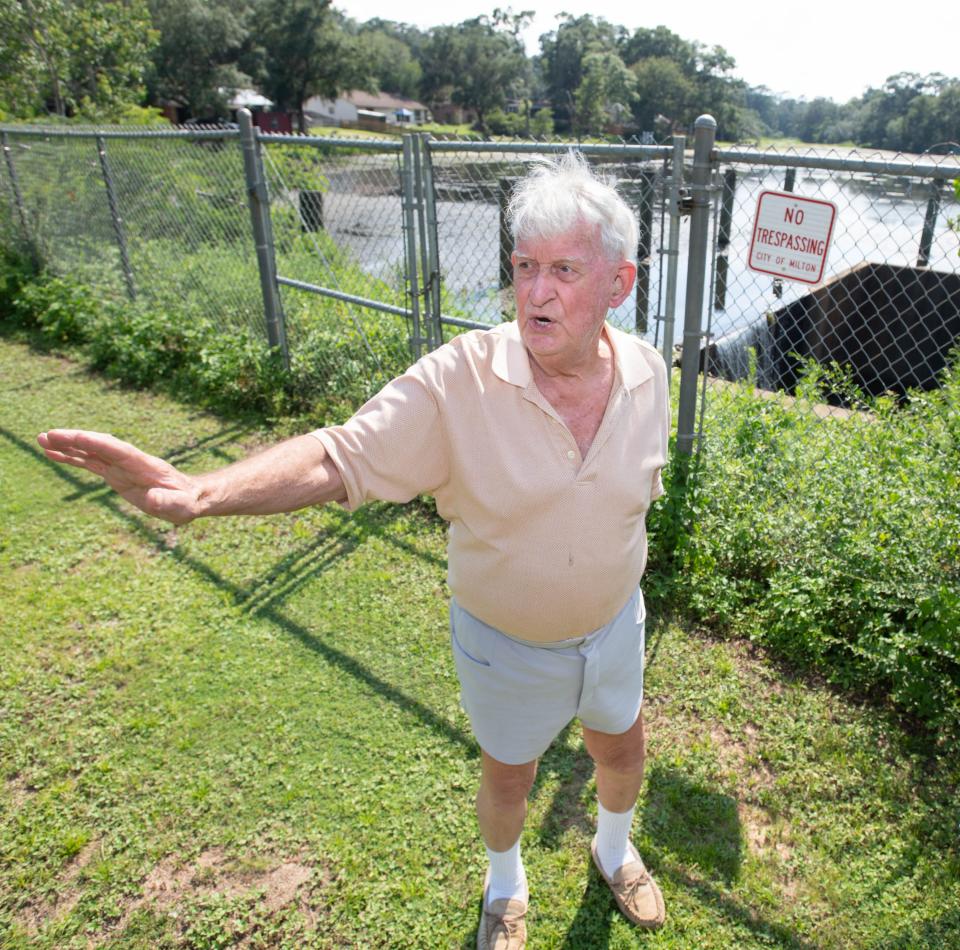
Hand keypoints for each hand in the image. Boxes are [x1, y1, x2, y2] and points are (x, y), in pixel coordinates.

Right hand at [37, 429, 201, 523]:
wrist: (190, 497)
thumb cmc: (187, 503)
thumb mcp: (182, 506)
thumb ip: (168, 502)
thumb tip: (152, 499)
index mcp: (144, 464)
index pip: (117, 450)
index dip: (97, 443)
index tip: (76, 437)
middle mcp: (129, 461)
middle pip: (99, 446)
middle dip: (75, 440)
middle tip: (47, 435)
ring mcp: (120, 466)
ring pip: (90, 452)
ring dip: (67, 446)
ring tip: (41, 440)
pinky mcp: (115, 474)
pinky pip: (90, 463)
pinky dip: (72, 458)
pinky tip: (53, 454)